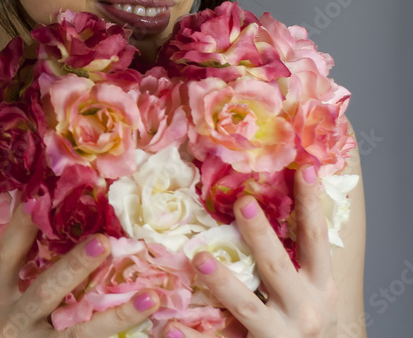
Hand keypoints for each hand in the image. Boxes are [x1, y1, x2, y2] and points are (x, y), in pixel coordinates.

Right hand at [0, 203, 161, 337]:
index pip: (9, 252)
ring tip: (149, 299)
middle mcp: (12, 319)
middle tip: (105, 242)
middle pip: (46, 289)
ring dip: (115, 317)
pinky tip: (143, 337)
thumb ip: (11, 282)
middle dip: (75, 266)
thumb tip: (39, 237)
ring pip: (77, 332)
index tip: (45, 193)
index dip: (25, 222)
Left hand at [162, 164, 336, 337]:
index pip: (315, 239)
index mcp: (320, 286)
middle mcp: (304, 310)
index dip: (311, 204)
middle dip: (261, 236)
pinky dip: (195, 337)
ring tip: (199, 258)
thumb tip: (264, 196)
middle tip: (243, 203)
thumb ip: (293, 253)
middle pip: (278, 268)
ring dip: (223, 282)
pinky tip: (170, 328)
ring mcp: (280, 334)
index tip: (301, 168)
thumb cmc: (302, 318)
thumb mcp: (311, 288)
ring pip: (247, 306)